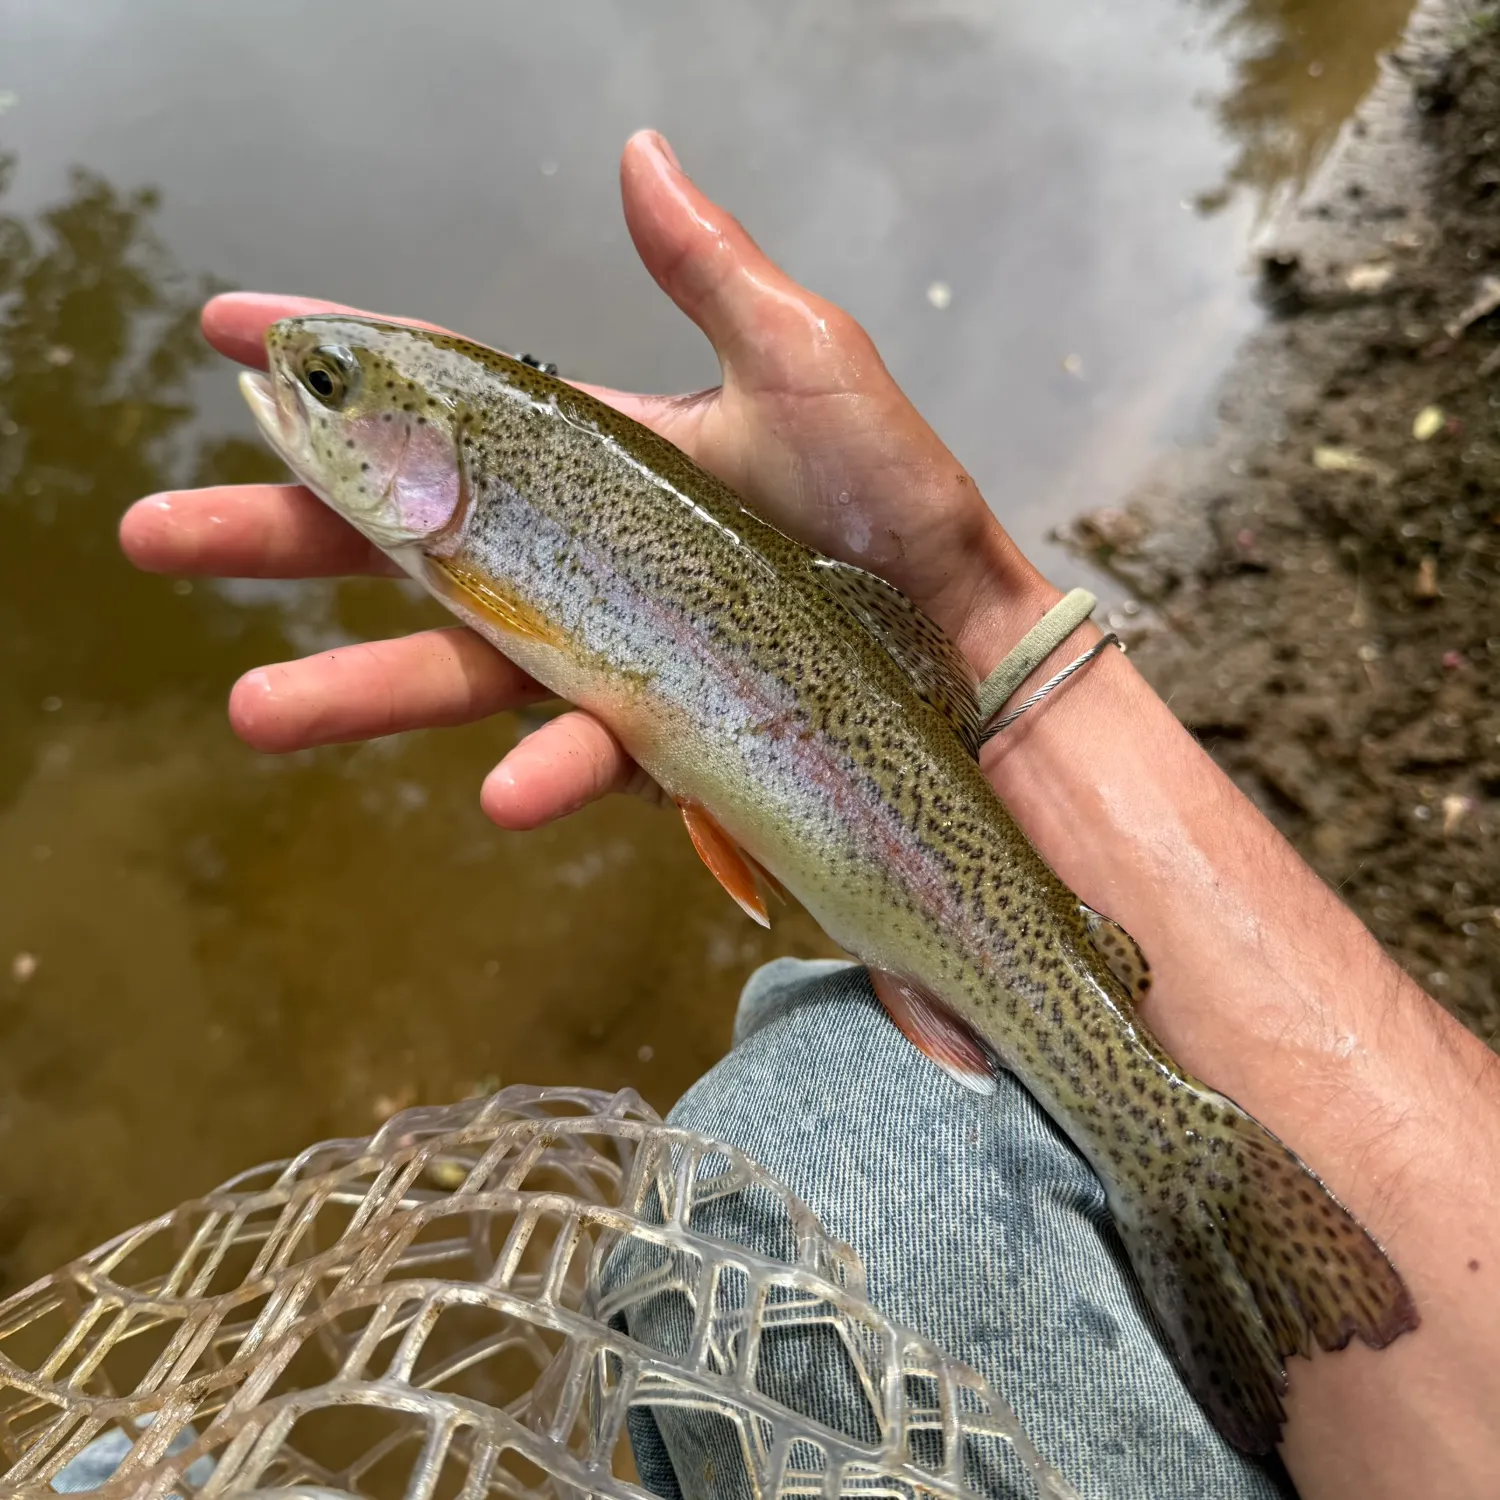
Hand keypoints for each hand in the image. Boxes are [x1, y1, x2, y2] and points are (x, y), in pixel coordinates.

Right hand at [120, 130, 1052, 830]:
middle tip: (156, 532)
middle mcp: (579, 556)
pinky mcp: (654, 736)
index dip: (341, 365)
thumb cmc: (892, 504)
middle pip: (405, 542)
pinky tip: (503, 790)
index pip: (444, 399)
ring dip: (357, 690)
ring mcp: (607, 654)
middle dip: (279, 533)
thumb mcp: (806, 364)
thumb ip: (711, 273)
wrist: (963, 648)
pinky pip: (582, 751)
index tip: (231, 334)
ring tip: (254, 709)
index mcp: (597, 456)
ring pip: (457, 668)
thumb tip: (637, 149)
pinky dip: (544, 766)